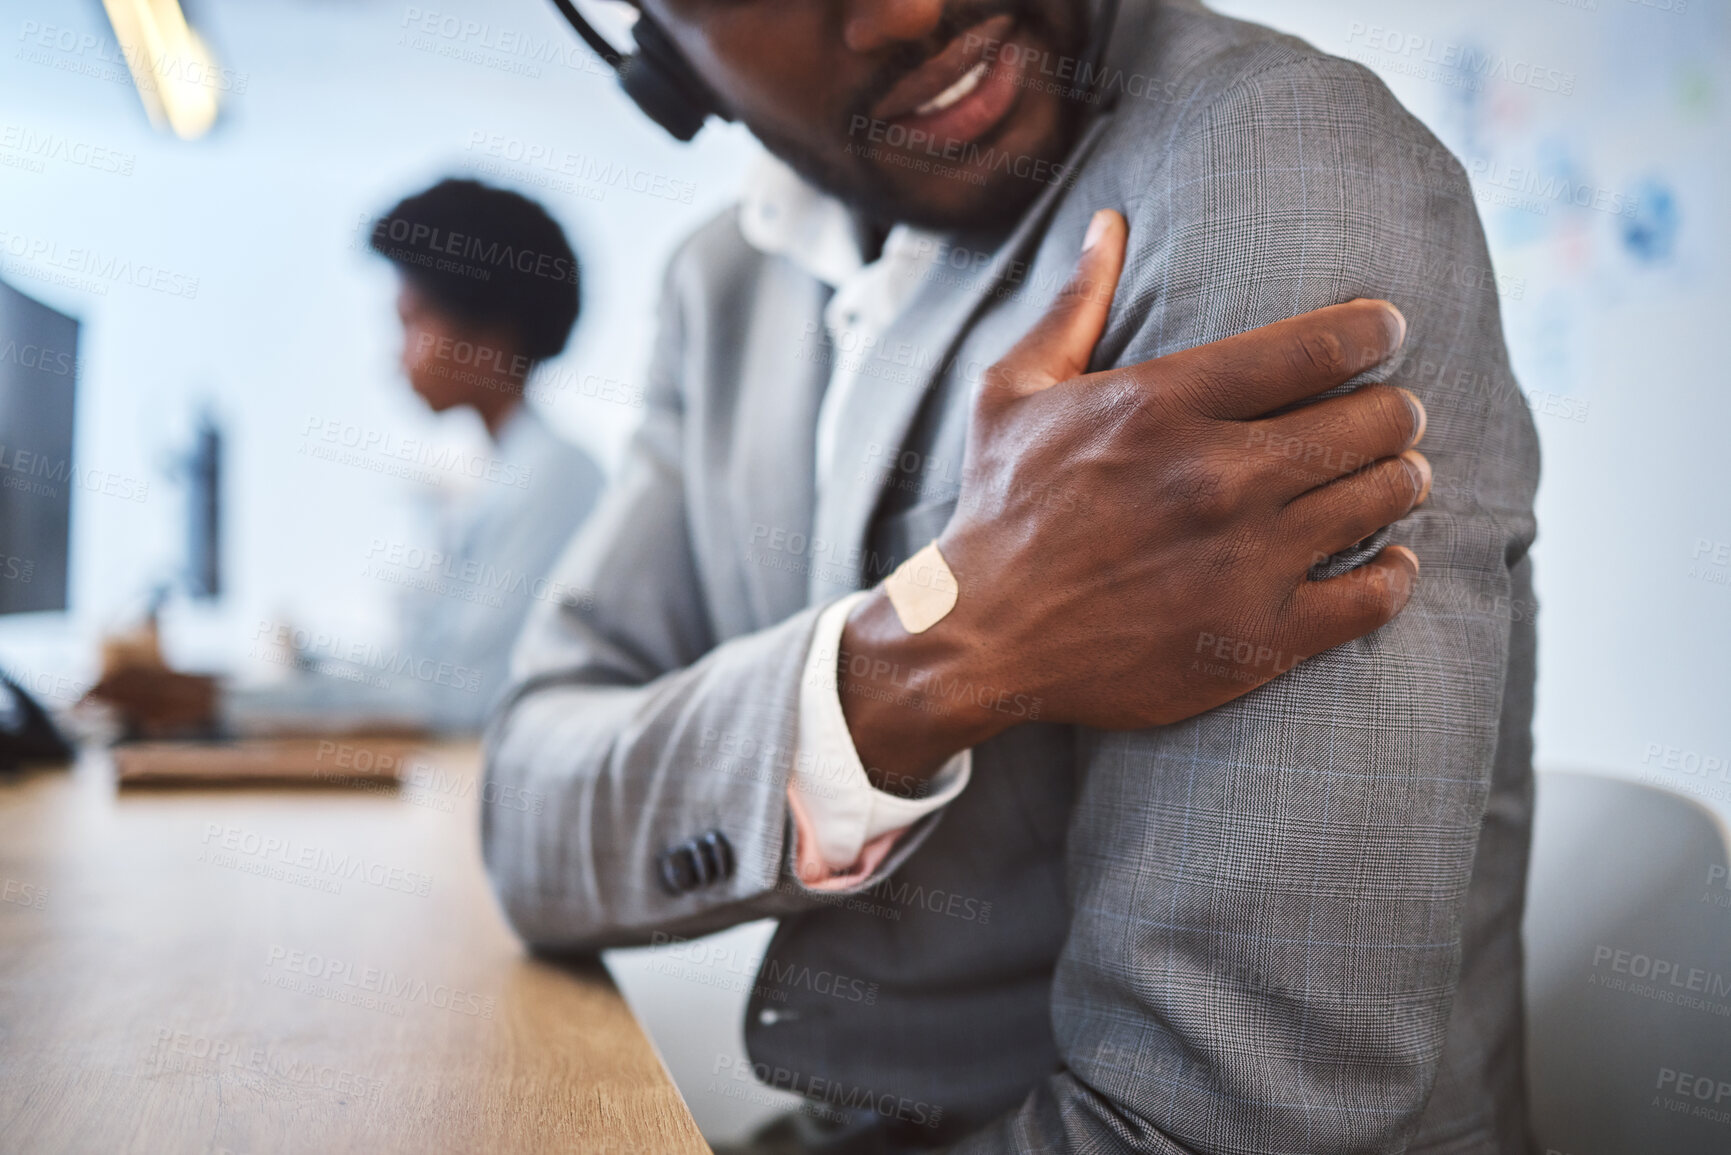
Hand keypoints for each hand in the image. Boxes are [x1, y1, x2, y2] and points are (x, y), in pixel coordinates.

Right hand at [839, 209, 1428, 789]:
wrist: (977, 641)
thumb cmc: (998, 508)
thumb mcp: (1014, 392)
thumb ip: (1074, 306)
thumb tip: (1107, 222)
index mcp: (1164, 405)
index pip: (1322, 345)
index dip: (1374, 328)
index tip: (1384, 331)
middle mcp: (1216, 477)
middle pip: (1373, 419)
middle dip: (1393, 409)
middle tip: (1388, 414)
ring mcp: (1243, 561)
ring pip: (1382, 498)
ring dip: (1398, 480)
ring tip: (1391, 476)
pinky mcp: (1257, 637)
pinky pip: (1373, 596)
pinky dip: (1394, 574)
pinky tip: (1387, 561)